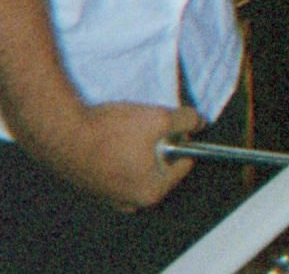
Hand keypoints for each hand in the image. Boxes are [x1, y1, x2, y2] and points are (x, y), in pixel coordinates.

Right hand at [40, 102, 200, 211]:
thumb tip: (198, 123)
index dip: (181, 138)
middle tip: (145, 127)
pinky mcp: (92, 186)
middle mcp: (130, 202)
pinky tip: (108, 137)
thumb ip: (187, 120)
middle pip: (161, 166)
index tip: (169, 125)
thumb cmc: (110, 131)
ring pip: (139, 165)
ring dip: (138, 147)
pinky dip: (118, 152)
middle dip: (159, 145)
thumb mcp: (160, 118)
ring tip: (124, 131)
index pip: (185, 162)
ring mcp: (109, 197)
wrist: (58, 133)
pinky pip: (118, 167)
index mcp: (151, 192)